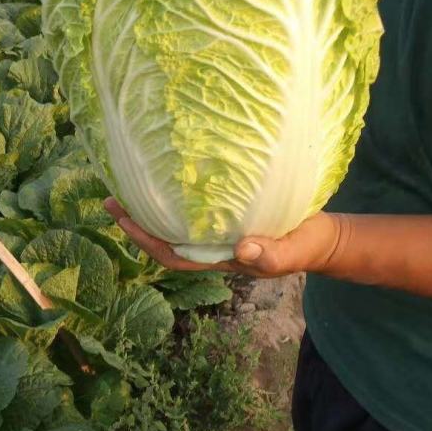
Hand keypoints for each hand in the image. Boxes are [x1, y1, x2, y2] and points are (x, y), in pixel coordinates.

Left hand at [104, 198, 343, 277]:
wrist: (322, 238)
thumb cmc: (304, 247)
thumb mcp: (290, 253)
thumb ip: (269, 255)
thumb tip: (242, 248)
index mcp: (217, 257)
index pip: (171, 254)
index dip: (145, 240)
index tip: (122, 219)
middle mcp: (210, 244)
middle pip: (163, 237)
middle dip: (135, 221)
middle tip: (109, 196)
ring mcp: (218, 229)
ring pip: (173, 222)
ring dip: (149, 207)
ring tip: (125, 183)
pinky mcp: (229, 211)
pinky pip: (193, 206)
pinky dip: (174, 194)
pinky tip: (166, 173)